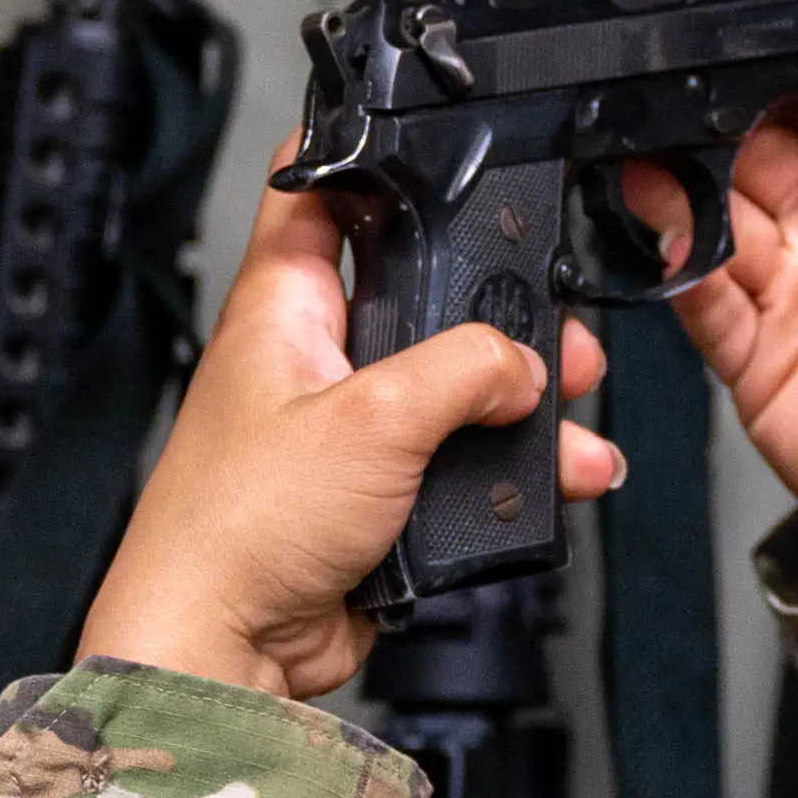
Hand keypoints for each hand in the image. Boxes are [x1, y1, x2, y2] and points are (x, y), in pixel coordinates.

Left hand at [79, 145, 616, 701]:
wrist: (224, 653)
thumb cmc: (238, 529)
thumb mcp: (372, 418)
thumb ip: (465, 369)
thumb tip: (523, 363)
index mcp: (283, 308)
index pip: (315, 193)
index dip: (365, 156)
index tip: (433, 144)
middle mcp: (313, 361)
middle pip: (421, 299)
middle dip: (499, 312)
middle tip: (555, 325)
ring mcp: (347, 433)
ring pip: (455, 392)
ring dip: (523, 405)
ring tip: (572, 413)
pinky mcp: (378, 501)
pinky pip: (460, 468)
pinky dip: (513, 472)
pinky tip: (558, 475)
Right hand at [648, 76, 797, 585]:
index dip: (786, 97)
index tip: (747, 78)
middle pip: (758, 159)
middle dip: (719, 136)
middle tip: (684, 121)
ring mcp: (790, 289)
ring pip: (719, 219)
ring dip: (684, 193)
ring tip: (658, 174)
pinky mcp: (750, 349)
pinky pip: (700, 297)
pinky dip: (680, 271)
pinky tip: (677, 250)